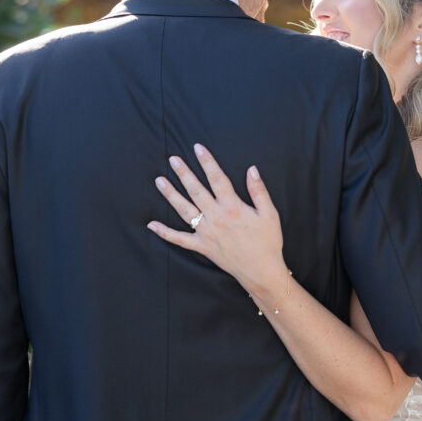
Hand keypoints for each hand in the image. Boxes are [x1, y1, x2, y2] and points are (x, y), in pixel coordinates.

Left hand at [148, 144, 286, 299]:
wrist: (262, 272)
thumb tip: (251, 169)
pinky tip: (151, 225)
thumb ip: (259, 191)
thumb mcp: (270, 214)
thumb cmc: (268, 242)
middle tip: (173, 159)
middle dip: (184, 173)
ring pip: (184, 210)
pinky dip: (165, 233)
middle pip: (196, 191)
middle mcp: (216, 218)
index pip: (217, 179)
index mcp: (233, 208)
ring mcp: (206, 233)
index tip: (198, 148)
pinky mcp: (202, 247)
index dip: (207, 162)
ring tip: (159, 181)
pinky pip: (180, 239)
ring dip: (170, 195)